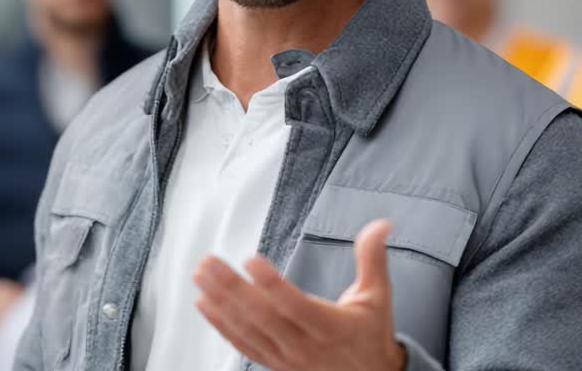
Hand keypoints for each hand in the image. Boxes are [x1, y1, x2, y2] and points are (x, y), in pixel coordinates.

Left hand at [194, 219, 405, 370]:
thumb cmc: (370, 335)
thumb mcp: (377, 296)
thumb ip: (372, 258)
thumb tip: (381, 224)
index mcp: (330, 327)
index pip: (294, 305)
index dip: (271, 283)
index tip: (250, 259)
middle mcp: (304, 346)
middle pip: (262, 316)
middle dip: (231, 288)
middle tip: (209, 262)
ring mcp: (286, 359)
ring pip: (247, 331)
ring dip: (220, 303)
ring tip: (201, 276)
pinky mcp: (274, 364)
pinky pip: (243, 345)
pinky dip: (221, 325)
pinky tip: (205, 304)